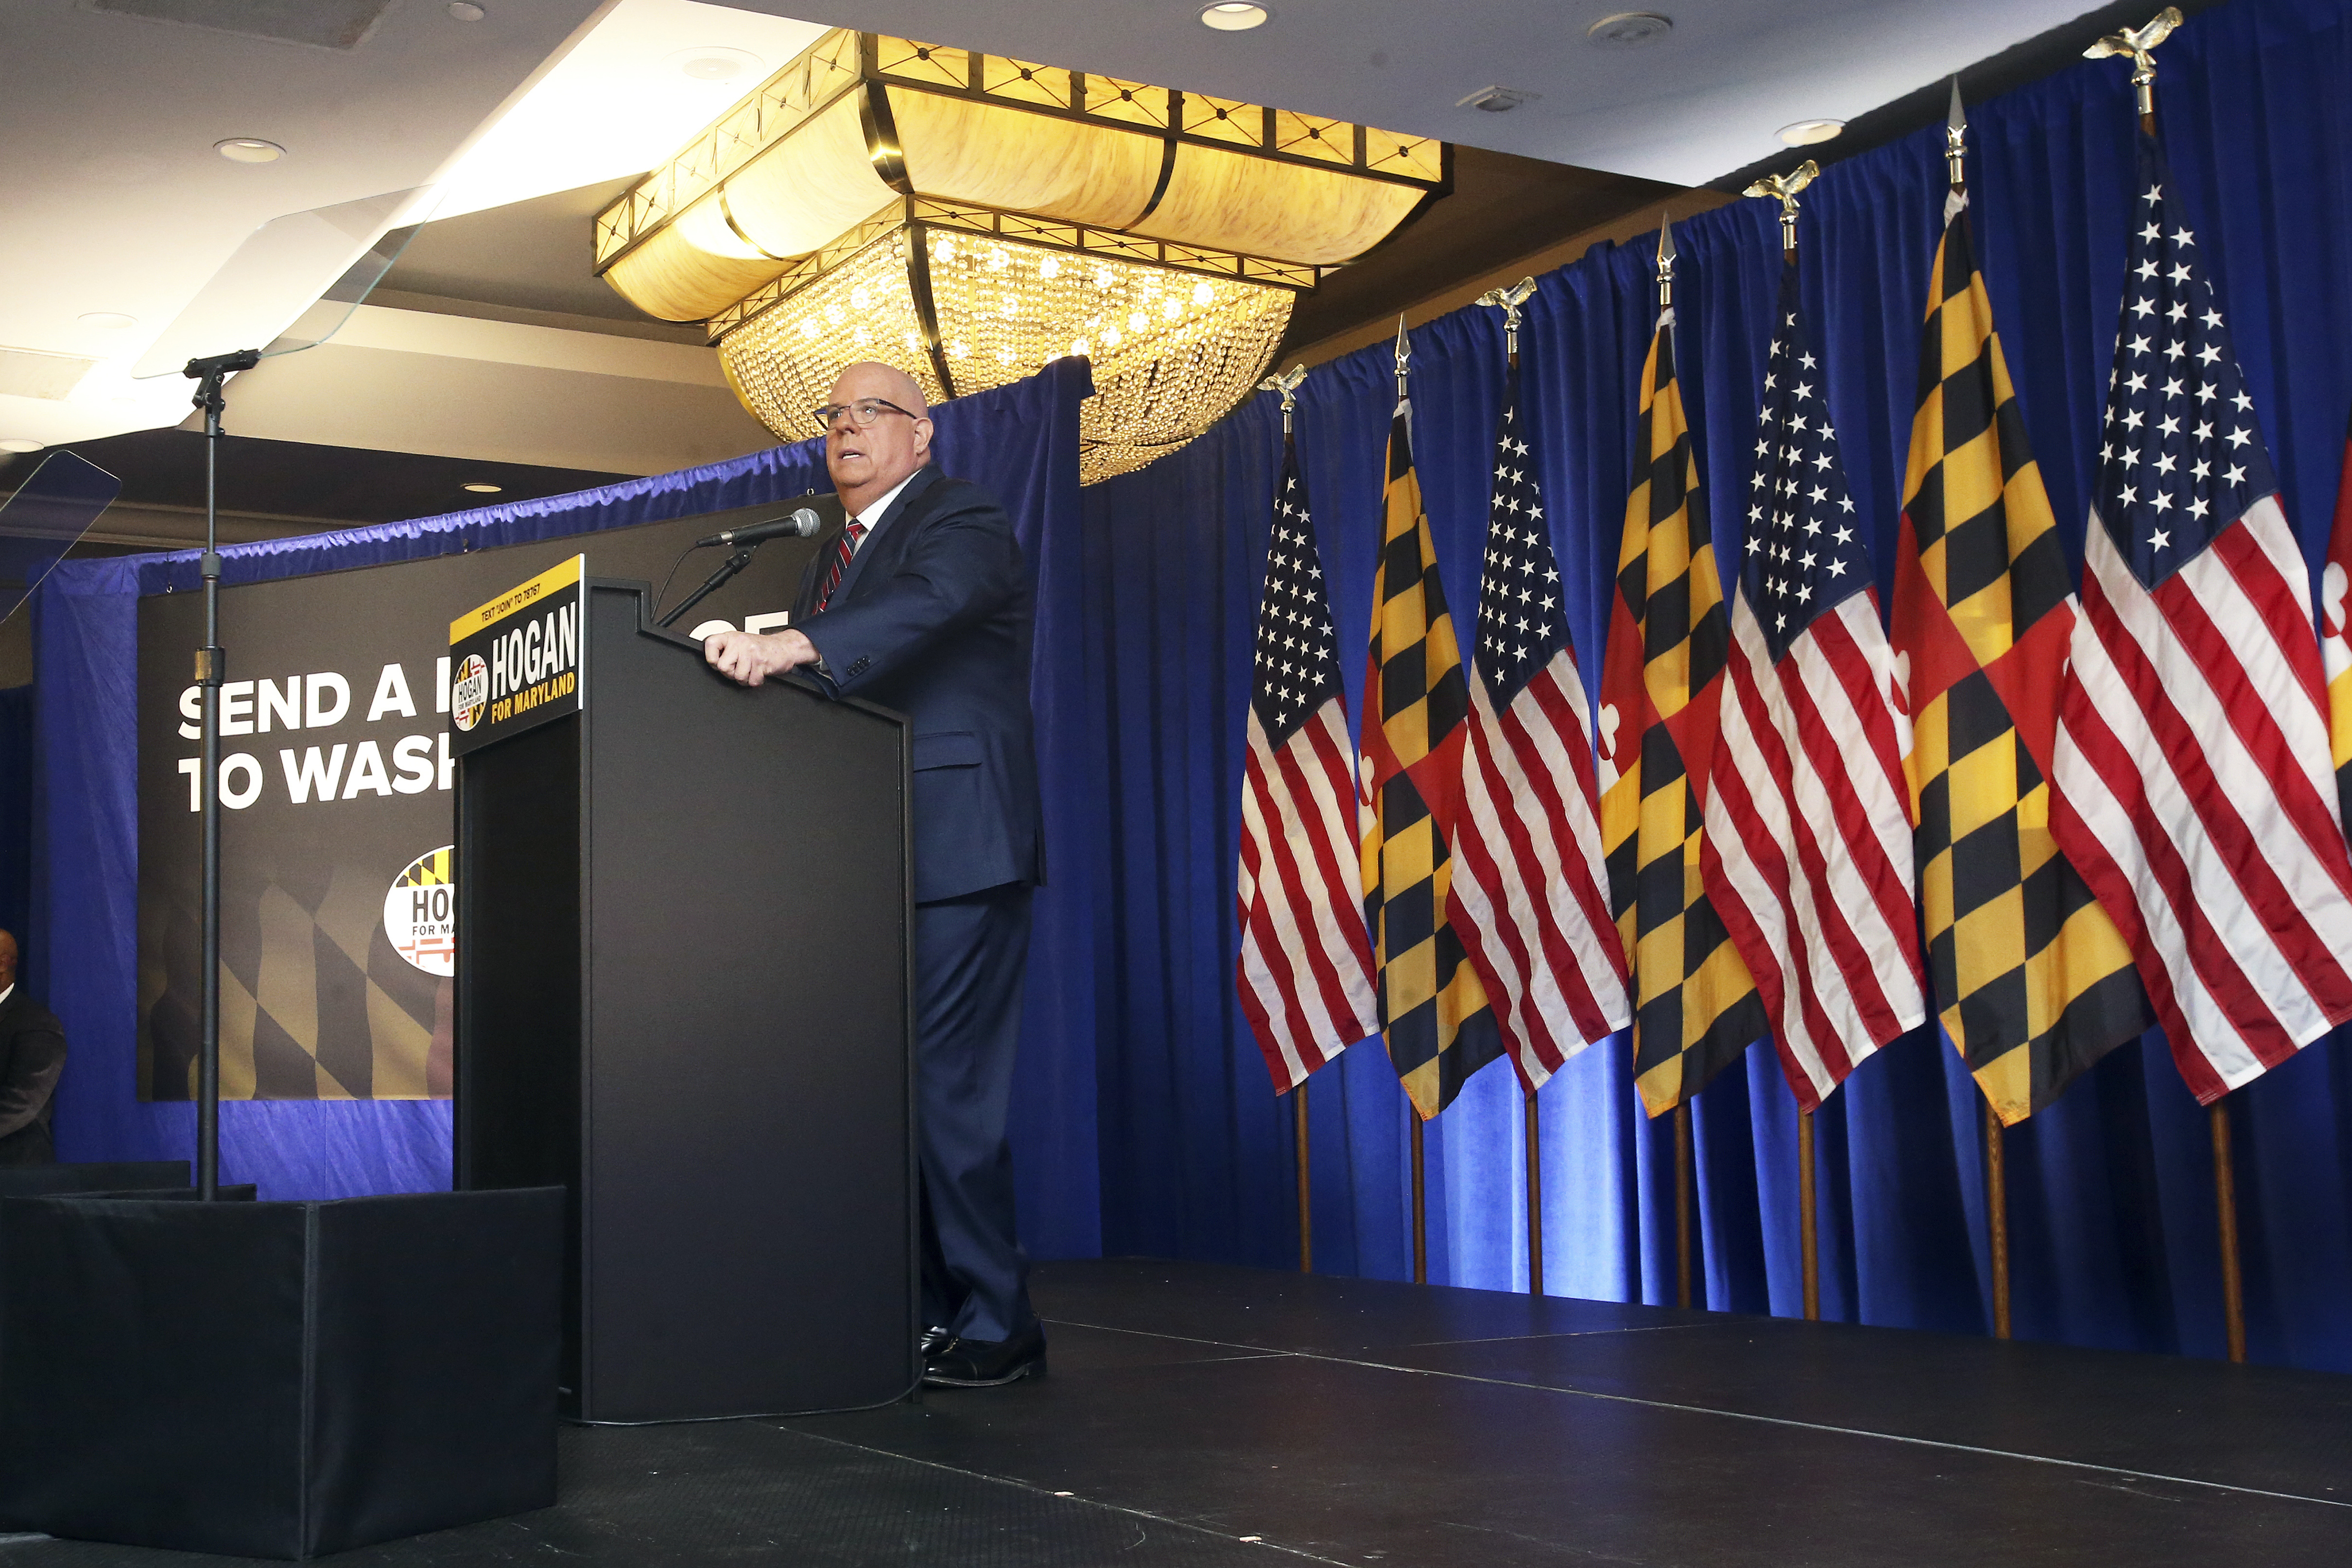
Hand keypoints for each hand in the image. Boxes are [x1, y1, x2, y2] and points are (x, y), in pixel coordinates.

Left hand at [704, 628, 819, 686]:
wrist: (785, 647)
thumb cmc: (761, 647)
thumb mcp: (740, 643)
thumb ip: (726, 650)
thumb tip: (713, 663)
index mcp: (732, 636)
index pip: (710, 644)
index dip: (711, 658)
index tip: (717, 662)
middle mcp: (740, 642)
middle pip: (723, 667)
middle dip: (731, 673)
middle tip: (740, 668)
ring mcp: (751, 652)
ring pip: (738, 676)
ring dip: (745, 678)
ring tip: (751, 670)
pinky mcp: (761, 662)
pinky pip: (751, 681)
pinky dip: (756, 681)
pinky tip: (759, 672)